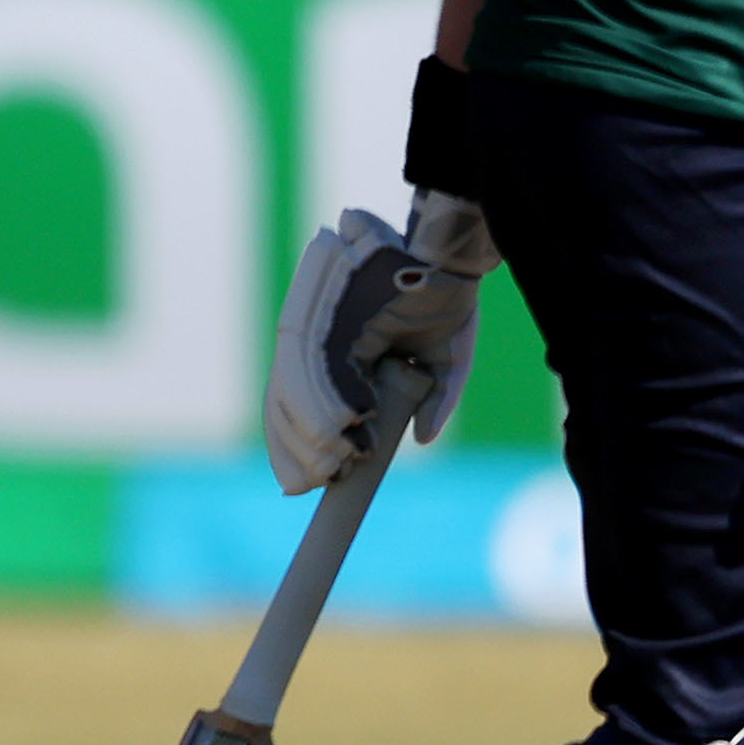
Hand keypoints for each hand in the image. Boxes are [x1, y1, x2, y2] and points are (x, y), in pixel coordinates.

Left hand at [265, 191, 493, 491]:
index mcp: (354, 357)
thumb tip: (423, 439)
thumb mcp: (448, 363)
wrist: (447, 259)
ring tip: (322, 470)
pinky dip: (310, 404)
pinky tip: (330, 436)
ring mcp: (325, 331)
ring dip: (304, 435)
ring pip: (295, 390)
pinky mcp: (324, 318)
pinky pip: (303, 365)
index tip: (316, 481)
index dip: (311, 443)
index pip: (320, 406)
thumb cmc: (447, 303)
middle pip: (296, 402)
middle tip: (307, 486)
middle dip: (299, 448)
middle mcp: (332, 344)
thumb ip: (438, 400)